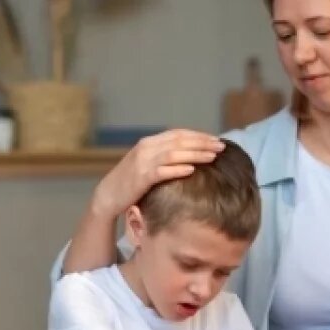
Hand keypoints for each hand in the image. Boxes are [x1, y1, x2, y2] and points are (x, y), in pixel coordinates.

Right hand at [90, 130, 224, 216]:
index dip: (198, 135)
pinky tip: (191, 170)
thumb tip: (190, 154)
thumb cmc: (132, 181)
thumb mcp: (148, 163)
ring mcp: (143, 162)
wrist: (109, 195)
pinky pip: (162, 171)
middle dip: (202, 143)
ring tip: (212, 157)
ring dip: (195, 154)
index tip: (216, 139)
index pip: (178, 134)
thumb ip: (164, 155)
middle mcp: (146, 148)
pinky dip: (177, 169)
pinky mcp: (141, 178)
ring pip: (173, 154)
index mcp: (149, 142)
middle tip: (220, 146)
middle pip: (179, 141)